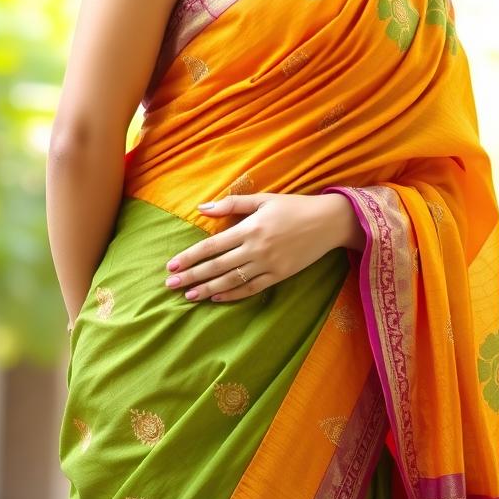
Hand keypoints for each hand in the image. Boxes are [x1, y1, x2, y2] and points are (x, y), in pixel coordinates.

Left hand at [163, 192, 357, 302]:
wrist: (328, 222)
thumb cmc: (293, 206)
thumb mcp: (263, 199)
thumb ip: (232, 204)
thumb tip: (202, 208)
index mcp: (250, 228)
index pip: (212, 246)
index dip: (190, 257)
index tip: (171, 266)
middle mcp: (256, 249)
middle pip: (217, 266)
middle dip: (191, 276)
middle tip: (170, 286)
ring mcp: (268, 265)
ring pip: (231, 281)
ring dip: (207, 290)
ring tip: (189, 295)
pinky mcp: (279, 276)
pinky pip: (251, 289)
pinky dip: (232, 295)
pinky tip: (217, 298)